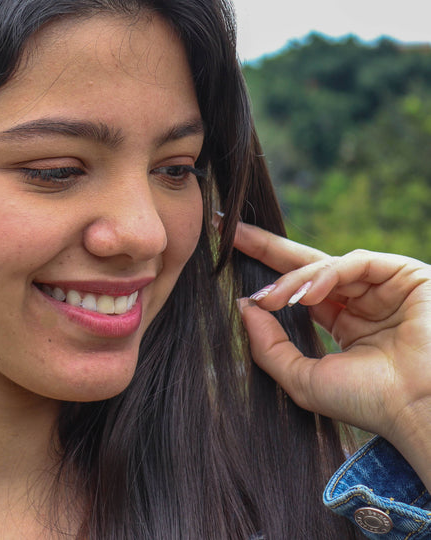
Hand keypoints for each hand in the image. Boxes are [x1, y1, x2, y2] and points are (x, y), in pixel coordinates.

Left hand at [233, 221, 430, 481]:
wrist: (421, 412)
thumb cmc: (369, 402)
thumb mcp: (304, 378)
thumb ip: (269, 345)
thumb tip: (244, 306)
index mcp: (347, 324)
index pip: (300, 289)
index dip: (268, 273)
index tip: (230, 254)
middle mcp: (365, 301)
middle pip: (307, 264)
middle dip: (268, 247)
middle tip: (233, 231)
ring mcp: (385, 287)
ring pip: (326, 265)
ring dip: (294, 279)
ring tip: (272, 299)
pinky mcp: (405, 275)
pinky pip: (355, 263)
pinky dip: (325, 275)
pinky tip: (304, 295)